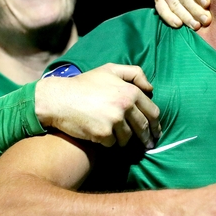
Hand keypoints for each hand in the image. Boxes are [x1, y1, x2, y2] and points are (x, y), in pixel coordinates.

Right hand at [35, 63, 160, 147]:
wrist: (59, 98)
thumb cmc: (84, 83)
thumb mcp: (109, 69)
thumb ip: (134, 73)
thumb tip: (150, 88)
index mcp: (130, 91)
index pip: (152, 112)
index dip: (156, 124)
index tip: (156, 132)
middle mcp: (125, 106)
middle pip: (143, 128)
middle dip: (147, 138)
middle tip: (148, 145)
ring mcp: (114, 121)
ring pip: (128, 138)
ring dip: (124, 140)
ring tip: (118, 138)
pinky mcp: (103, 134)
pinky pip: (112, 144)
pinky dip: (109, 142)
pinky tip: (102, 137)